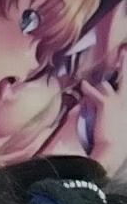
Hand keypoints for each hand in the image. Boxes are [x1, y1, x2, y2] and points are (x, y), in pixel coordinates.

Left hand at [82, 54, 126, 172]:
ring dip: (96, 86)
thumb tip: (113, 116)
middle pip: (126, 77)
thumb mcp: (122, 127)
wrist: (113, 151)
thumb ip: (118, 117)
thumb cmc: (117, 145)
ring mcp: (118, 100)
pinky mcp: (105, 103)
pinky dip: (87, 89)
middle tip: (124, 52)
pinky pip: (93, 91)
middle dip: (125, 63)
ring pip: (105, 85)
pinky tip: (82, 86)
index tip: (125, 66)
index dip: (126, 75)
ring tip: (86, 84)